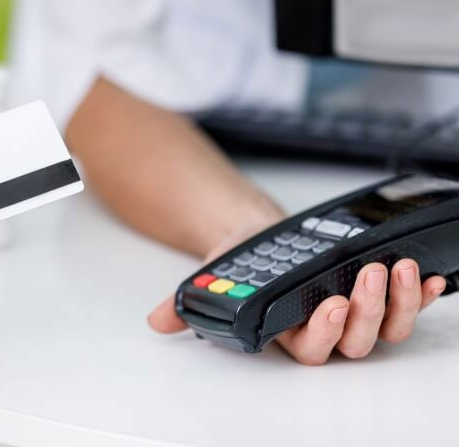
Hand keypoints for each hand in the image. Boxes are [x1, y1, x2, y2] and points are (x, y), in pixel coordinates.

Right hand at [147, 219, 447, 364]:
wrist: (261, 237)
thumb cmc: (242, 260)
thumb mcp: (211, 278)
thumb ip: (188, 303)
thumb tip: (157, 321)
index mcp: (287, 331)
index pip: (309, 348)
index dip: (324, 332)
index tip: (329, 304)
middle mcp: (325, 328)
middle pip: (354, 341)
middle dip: (365, 312)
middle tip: (365, 277)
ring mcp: (354, 312)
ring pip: (385, 327)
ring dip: (398, 302)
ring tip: (397, 269)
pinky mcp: (375, 292)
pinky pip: (407, 304)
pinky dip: (422, 294)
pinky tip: (429, 275)